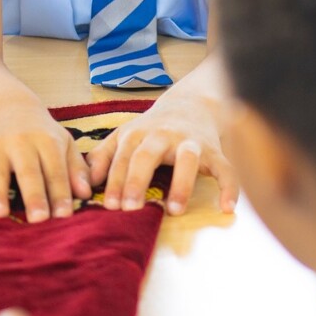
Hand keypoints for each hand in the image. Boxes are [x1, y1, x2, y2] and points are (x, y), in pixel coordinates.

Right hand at [0, 100, 90, 222]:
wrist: (8, 105)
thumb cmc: (42, 132)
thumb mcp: (64, 142)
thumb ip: (76, 167)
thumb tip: (86, 193)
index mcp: (46, 141)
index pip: (55, 169)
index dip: (61, 192)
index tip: (65, 216)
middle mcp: (21, 143)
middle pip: (28, 172)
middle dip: (33, 194)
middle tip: (39, 219)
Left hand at [86, 92, 237, 214]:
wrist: (190, 105)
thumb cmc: (151, 129)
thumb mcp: (124, 136)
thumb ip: (103, 156)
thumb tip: (86, 183)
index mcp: (138, 133)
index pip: (123, 158)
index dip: (115, 181)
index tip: (109, 206)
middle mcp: (163, 135)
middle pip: (147, 155)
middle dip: (138, 181)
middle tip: (130, 209)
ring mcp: (190, 142)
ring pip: (187, 159)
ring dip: (181, 184)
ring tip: (174, 211)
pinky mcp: (215, 151)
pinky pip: (225, 168)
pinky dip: (229, 187)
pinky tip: (227, 207)